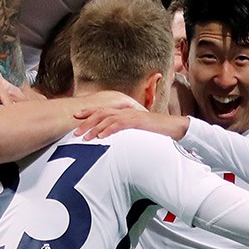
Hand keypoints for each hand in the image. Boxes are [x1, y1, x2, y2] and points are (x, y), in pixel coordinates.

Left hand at [74, 108, 188, 140]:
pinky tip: (101, 136)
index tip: (75, 118)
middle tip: (75, 131)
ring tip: (85, 137)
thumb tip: (111, 138)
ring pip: (108, 119)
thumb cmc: (155, 131)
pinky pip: (120, 124)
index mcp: (124, 112)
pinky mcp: (137, 121)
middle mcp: (126, 110)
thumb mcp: (136, 131)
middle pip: (102, 113)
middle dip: (87, 122)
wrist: (173, 127)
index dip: (88, 113)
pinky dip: (109, 129)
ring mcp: (131, 115)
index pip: (103, 110)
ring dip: (95, 128)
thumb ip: (124, 131)